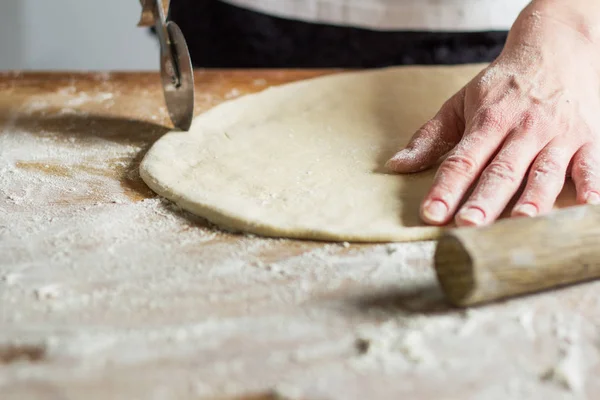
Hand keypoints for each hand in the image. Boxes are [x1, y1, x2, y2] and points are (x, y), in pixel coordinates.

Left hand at [387, 1, 599, 226]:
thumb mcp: (460, 102)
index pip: (463, 160)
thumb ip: (430, 137)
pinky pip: (591, 163)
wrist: (556, 48)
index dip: (446, 188)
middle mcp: (523, 129)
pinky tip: (588, 204)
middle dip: (484, 198)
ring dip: (533, 198)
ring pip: (544, 171)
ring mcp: (557, 134)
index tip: (430, 213)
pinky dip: (592, 183)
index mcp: (488, 121)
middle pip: (501, 169)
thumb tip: (395, 165)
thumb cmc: (502, 85)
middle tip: (469, 225)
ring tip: (521, 221)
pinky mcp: (587, 138)